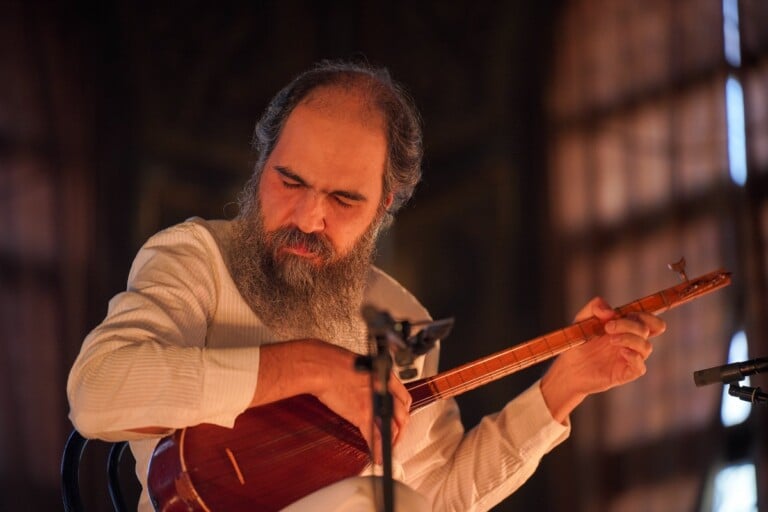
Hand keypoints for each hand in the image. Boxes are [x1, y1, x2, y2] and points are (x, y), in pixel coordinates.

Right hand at [253, 339, 411, 463]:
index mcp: (385, 376)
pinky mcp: (361, 415)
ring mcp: (374, 403)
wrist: (321, 366)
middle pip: (402, 416)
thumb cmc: (334, 362)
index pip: (404, 399)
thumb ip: (369, 380)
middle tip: (394, 437)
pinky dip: (377, 450)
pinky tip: (378, 457)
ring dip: (391, 442)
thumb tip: (367, 388)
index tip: (399, 419)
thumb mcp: (361, 366)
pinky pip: (374, 437)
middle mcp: (384, 390)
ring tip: (387, 450)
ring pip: (391, 428)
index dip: (404, 413)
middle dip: (400, 430)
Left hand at [540, 297, 665, 422]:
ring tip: (610, 340)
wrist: (568, 366)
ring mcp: (630, 358)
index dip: (646, 315)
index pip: (650, 321)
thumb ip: (595, 307)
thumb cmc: (579, 342)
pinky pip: (640, 367)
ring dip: (630, 339)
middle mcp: (631, 342)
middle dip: (630, 325)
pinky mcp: (625, 374)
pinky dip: (634, 357)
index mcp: (626, 328)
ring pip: (646, 347)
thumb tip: (611, 311)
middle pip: (649, 330)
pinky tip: (621, 352)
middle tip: (608, 327)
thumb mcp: (582, 319)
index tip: (626, 313)